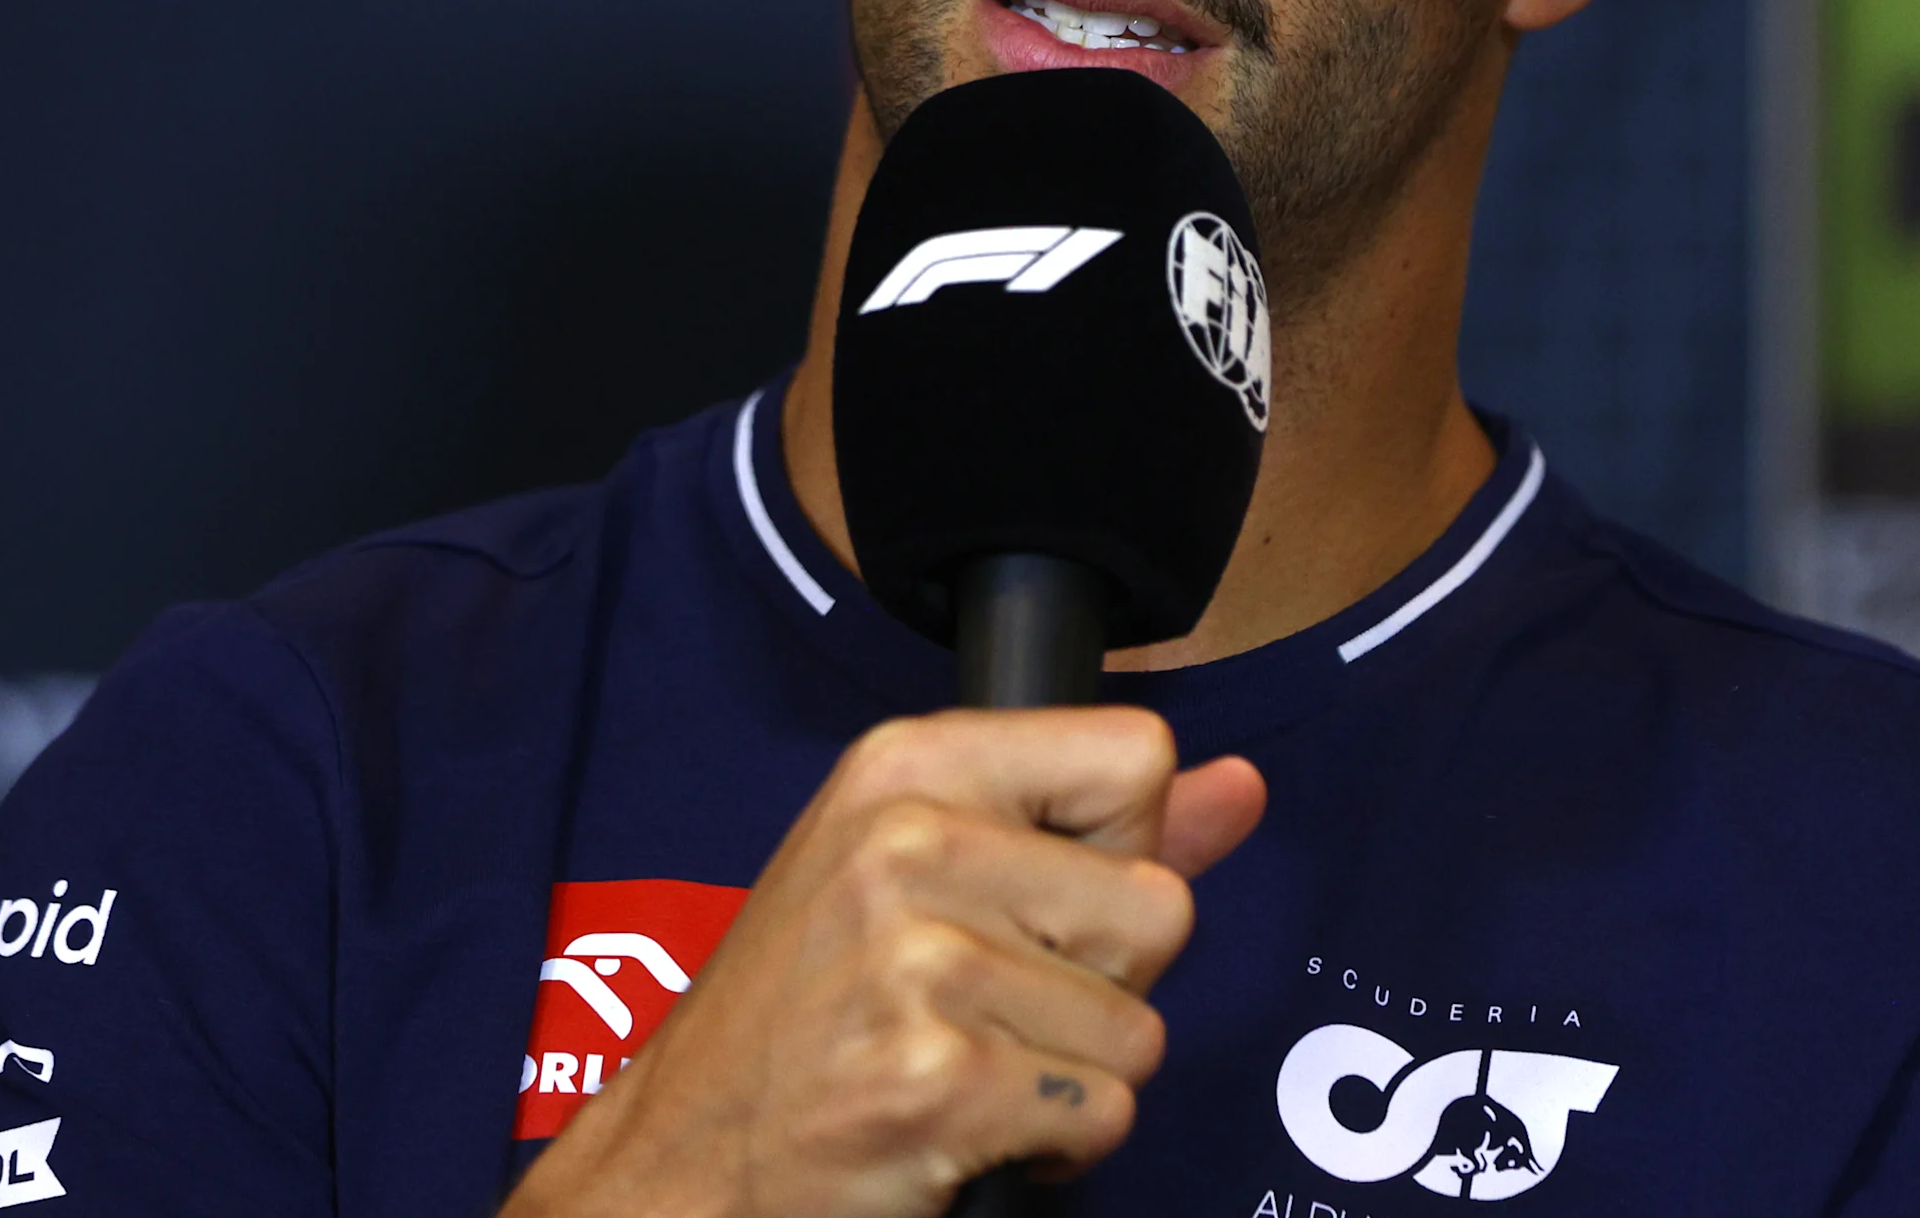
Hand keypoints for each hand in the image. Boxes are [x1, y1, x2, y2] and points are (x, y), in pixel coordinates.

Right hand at [503, 706, 1265, 1217]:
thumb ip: (1092, 826)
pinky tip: (960, 1128)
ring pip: (1137, 1030)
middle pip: (1158, 909)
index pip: (1136, 756)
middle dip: (1105, 988)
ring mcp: (919, 960)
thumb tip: (1240, 787)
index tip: (1043, 902)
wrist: (679, 1162)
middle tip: (992, 1012)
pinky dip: (1049, 1148)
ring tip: (966, 1071)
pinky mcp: (935, 1078)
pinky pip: (1100, 1114)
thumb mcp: (922, 874)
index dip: (1123, 850)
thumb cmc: (802, 1017)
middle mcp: (911, 840)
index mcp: (911, 764)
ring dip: (1072, 1079)